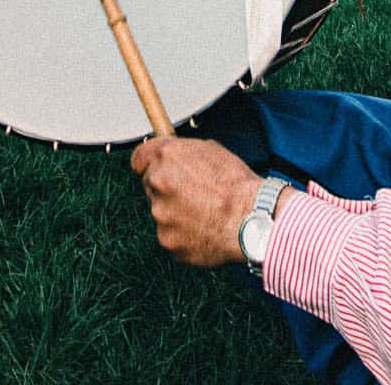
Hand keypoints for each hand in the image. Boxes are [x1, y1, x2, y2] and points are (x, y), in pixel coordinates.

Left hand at [131, 138, 265, 267]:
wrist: (252, 218)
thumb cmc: (237, 185)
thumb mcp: (211, 151)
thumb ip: (183, 154)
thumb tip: (172, 156)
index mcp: (167, 157)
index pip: (138, 158)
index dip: (147, 163)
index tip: (152, 168)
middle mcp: (158, 183)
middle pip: (150, 185)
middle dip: (166, 189)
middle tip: (192, 194)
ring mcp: (160, 214)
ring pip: (161, 211)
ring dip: (176, 212)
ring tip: (204, 214)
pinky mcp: (166, 240)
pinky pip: (170, 235)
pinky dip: (182, 234)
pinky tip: (204, 230)